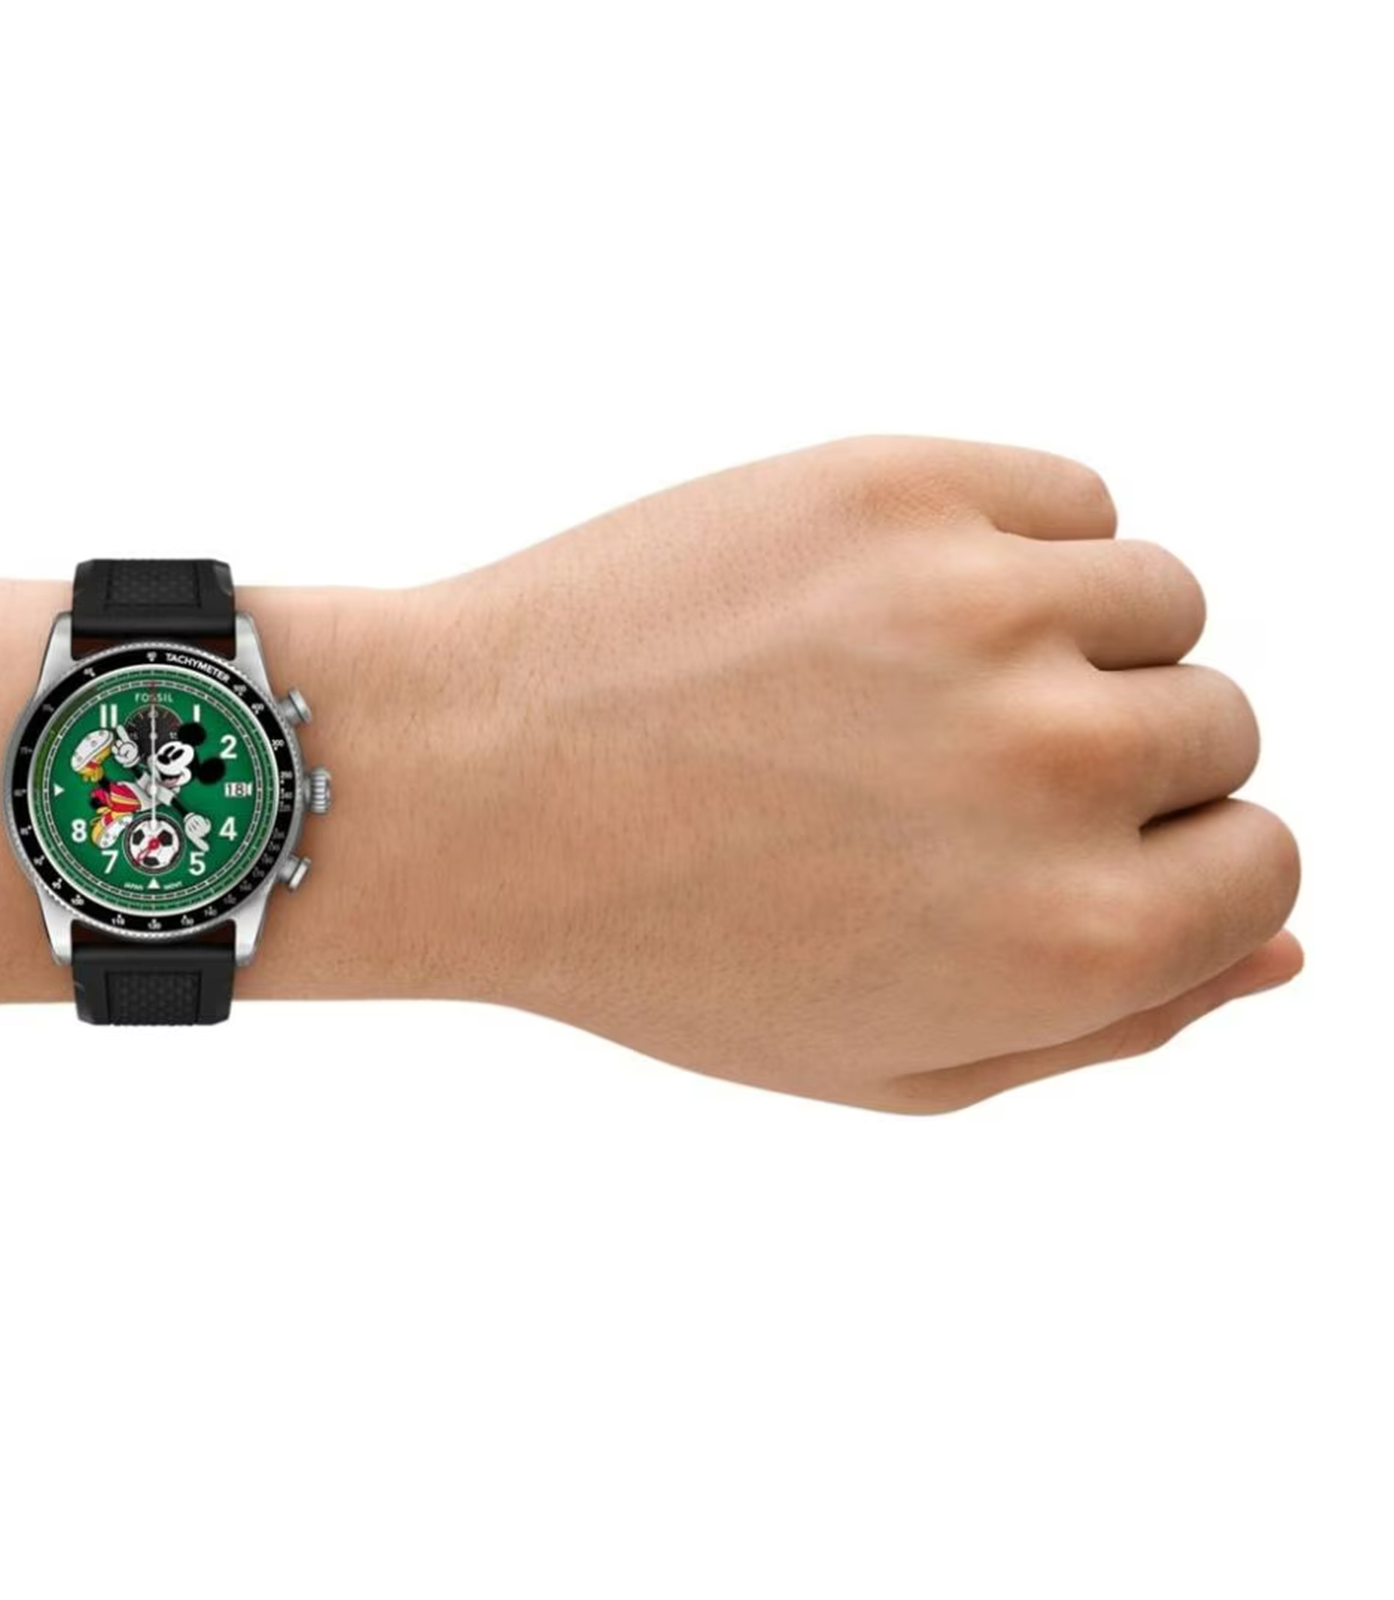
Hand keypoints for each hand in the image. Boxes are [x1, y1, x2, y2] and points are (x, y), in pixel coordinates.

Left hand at [359, 436, 1301, 1110]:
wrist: (469, 789)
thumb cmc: (666, 944)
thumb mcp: (892, 1056)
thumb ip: (1109, 1021)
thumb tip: (1281, 947)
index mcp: (1071, 941)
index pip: (1263, 871)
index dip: (1166, 866)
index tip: (1052, 854)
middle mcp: (1057, 766)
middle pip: (1221, 724)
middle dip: (1115, 759)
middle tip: (939, 776)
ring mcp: (985, 604)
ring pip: (1160, 594)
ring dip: (1074, 640)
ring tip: (909, 688)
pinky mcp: (903, 481)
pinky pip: (1066, 497)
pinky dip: (1015, 545)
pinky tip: (887, 606)